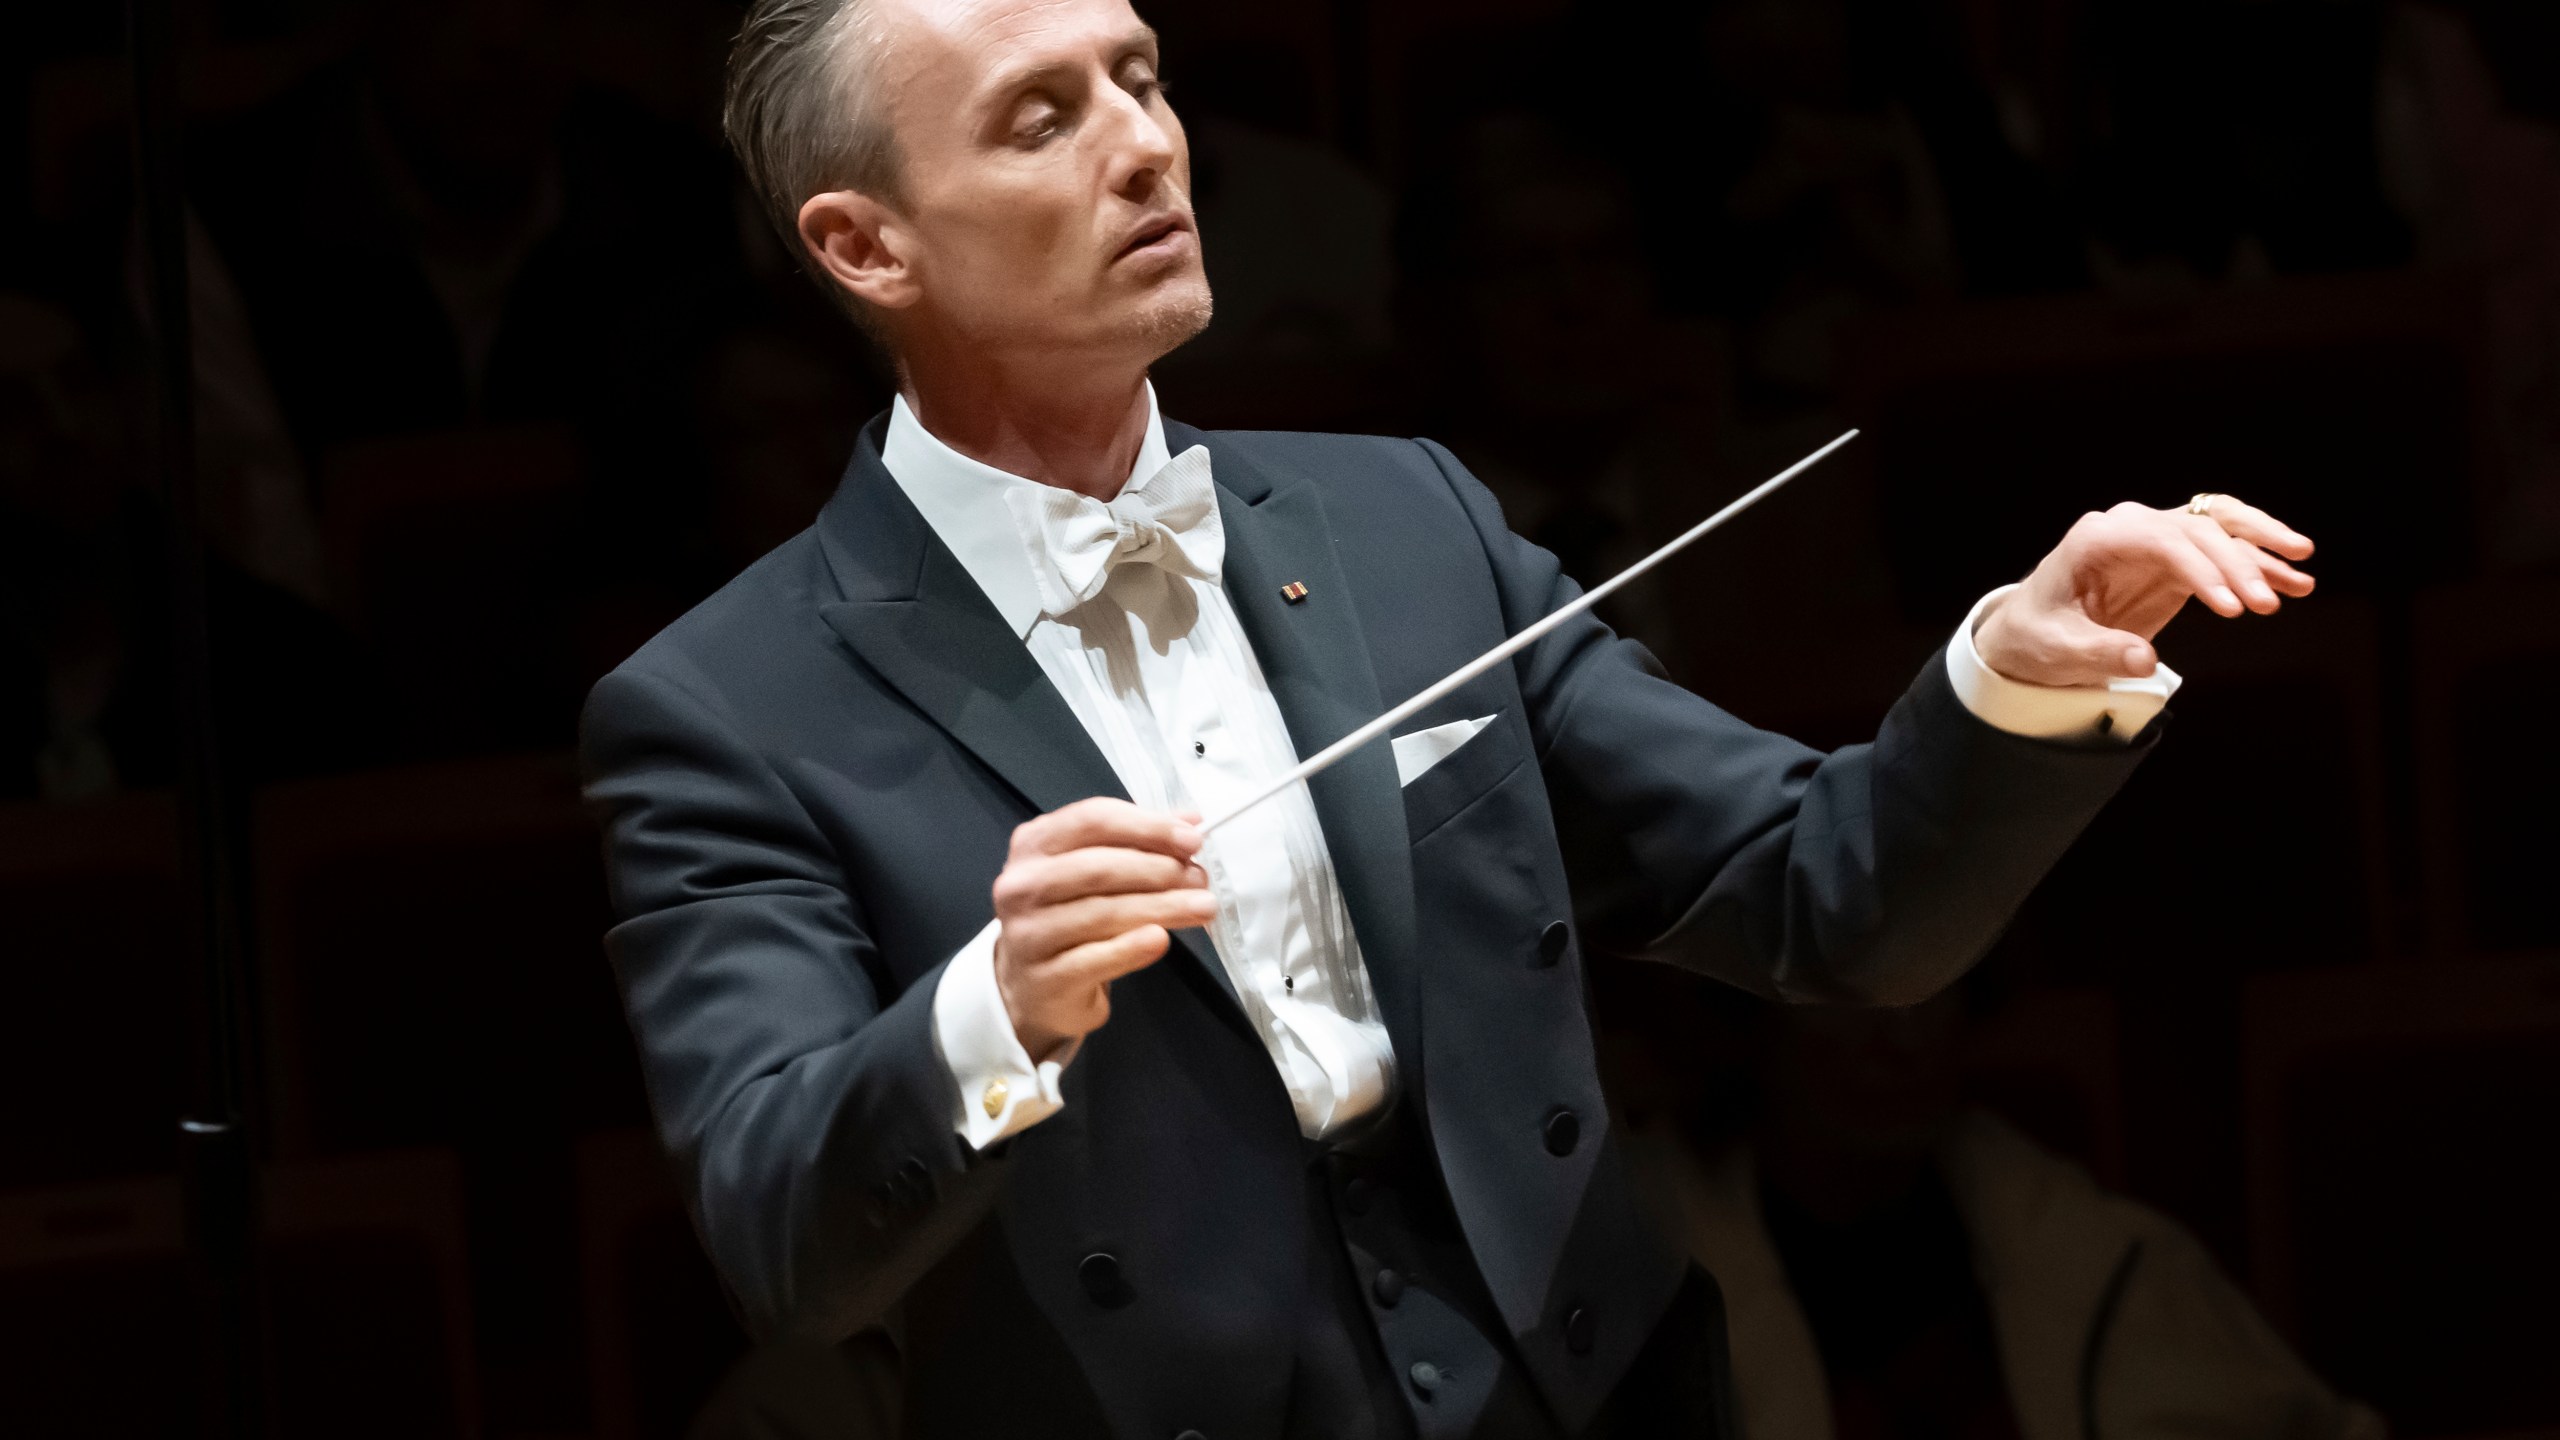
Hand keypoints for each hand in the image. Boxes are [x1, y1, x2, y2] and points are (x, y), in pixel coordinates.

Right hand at [991, 797, 1215, 1058]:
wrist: (1034, 988)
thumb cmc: (1070, 918)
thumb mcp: (1093, 872)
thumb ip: (1137, 841)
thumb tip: (1190, 821)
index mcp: (1034, 845)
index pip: (1092, 821)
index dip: (1147, 826)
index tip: (1192, 840)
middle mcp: (1022, 885)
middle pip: (1098, 867)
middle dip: (1159, 869)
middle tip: (1200, 879)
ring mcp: (1027, 934)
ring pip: (1102, 913)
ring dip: (1162, 907)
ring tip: (1203, 907)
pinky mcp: (1043, 979)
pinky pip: (1094, 959)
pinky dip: (1132, 947)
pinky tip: (1162, 939)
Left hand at [1975, 496, 2316, 687]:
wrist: (2032, 631)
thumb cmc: (2038, 636)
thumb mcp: (2059, 651)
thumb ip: (2101, 654)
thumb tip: (2145, 661)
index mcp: (2098, 538)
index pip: (2162, 541)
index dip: (2202, 570)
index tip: (2232, 608)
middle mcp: (2131, 527)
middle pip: (2199, 530)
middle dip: (2238, 565)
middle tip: (2267, 605)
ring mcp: (2156, 538)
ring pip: (2220, 527)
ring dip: (2262, 551)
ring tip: (2302, 582)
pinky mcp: (2175, 559)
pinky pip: (2224, 550)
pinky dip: (2258, 563)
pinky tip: (2294, 582)